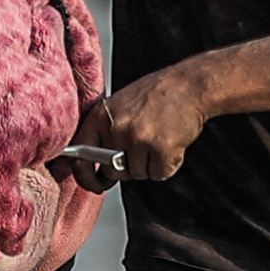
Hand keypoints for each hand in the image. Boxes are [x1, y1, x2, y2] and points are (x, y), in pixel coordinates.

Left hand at [70, 73, 207, 183]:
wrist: (189, 85)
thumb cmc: (156, 94)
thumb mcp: (120, 106)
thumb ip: (106, 134)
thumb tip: (99, 170)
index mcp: (100, 116)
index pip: (81, 156)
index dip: (86, 176)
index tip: (95, 185)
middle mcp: (116, 129)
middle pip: (113, 171)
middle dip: (127, 168)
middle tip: (143, 146)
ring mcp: (138, 139)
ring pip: (138, 174)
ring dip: (150, 164)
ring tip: (159, 138)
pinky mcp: (160, 149)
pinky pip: (159, 174)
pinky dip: (168, 165)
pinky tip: (171, 144)